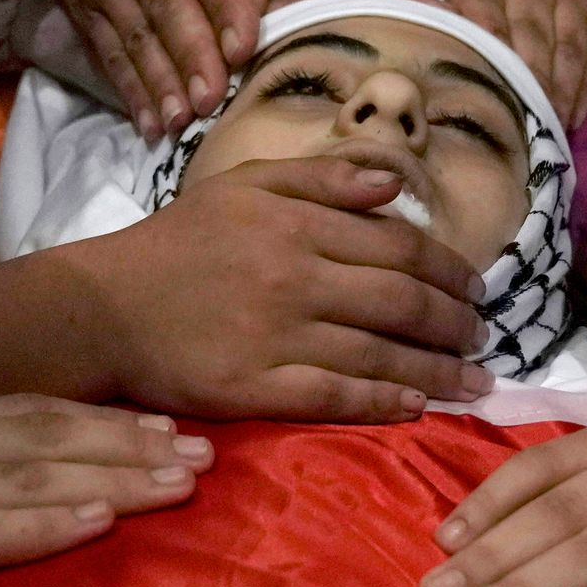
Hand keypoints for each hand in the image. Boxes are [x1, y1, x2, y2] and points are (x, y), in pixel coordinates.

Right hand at [0, 0, 261, 134]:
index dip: (222, 0)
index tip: (245, 45)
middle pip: (163, 1)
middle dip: (191, 54)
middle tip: (216, 99)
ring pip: (132, 34)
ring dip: (159, 82)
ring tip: (184, 121)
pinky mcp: (78, 1)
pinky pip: (105, 50)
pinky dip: (127, 89)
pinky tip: (149, 122)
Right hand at [0, 398, 211, 586]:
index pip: (15, 412)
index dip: (98, 419)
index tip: (165, 426)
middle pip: (39, 432)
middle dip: (129, 439)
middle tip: (209, 450)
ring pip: (25, 472)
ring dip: (115, 474)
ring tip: (187, 481)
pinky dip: (46, 523)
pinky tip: (103, 524)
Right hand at [29, 156, 493, 422]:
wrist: (101, 308)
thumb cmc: (176, 243)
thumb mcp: (243, 185)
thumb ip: (320, 179)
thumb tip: (393, 183)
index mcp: (294, 223)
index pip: (396, 245)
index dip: (448, 269)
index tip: (478, 288)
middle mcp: (292, 277)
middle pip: (399, 301)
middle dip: (455, 322)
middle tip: (484, 336)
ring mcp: (274, 336)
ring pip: (378, 354)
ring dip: (437, 370)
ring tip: (476, 382)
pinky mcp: (253, 389)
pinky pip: (334, 396)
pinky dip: (383, 401)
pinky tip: (417, 407)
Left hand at [368, 0, 586, 120]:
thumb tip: (356, 10)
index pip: (482, 14)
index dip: (487, 53)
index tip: (482, 93)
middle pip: (529, 39)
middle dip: (525, 87)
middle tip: (515, 135)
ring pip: (564, 46)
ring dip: (558, 91)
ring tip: (546, 134)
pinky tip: (576, 115)